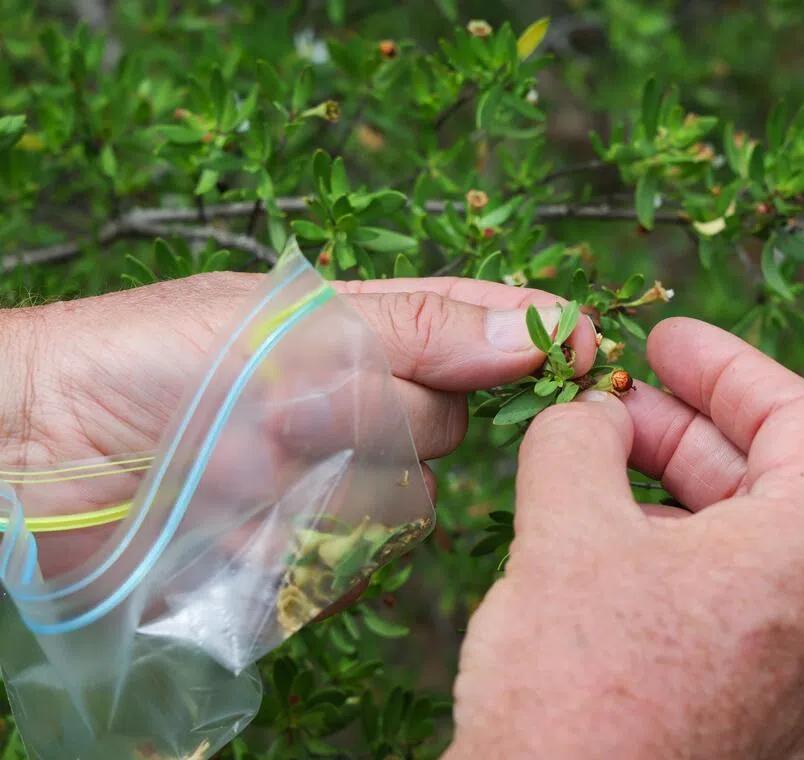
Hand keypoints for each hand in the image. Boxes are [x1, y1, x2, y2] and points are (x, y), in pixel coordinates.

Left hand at [0, 272, 596, 595]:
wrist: (35, 457)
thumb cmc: (150, 360)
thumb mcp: (286, 319)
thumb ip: (415, 327)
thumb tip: (534, 327)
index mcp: (361, 331)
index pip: (475, 326)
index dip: (533, 334)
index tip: (582, 350)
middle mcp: (358, 407)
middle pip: (446, 422)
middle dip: (381, 416)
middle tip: (294, 407)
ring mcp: (332, 486)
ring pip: (408, 500)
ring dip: (337, 485)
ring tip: (248, 462)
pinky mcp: (303, 560)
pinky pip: (357, 567)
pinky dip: (310, 551)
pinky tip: (246, 525)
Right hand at [443, 317, 803, 759]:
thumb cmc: (575, 691)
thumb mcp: (566, 531)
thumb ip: (581, 440)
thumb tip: (591, 415)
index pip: (803, 419)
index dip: (731, 363)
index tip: (665, 339)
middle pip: (768, 481)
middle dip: (687, 427)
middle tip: (611, 401)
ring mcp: (790, 676)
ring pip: (740, 546)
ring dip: (670, 492)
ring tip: (592, 468)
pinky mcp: (747, 714)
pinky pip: (723, 606)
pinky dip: (670, 555)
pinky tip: (602, 548)